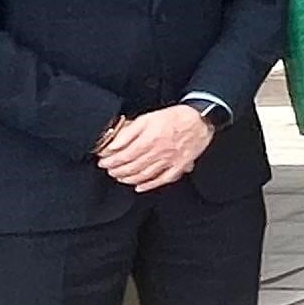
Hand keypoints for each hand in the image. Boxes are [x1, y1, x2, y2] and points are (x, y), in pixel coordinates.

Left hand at [98, 106, 212, 191]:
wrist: (200, 120)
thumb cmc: (175, 117)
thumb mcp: (148, 118)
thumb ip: (129, 132)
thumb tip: (113, 144)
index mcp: (149, 140)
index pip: (123, 156)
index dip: (110, 161)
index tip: (103, 161)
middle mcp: (158, 153)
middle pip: (131, 167)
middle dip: (116, 170)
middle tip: (109, 170)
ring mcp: (169, 161)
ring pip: (144, 175)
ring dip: (128, 179)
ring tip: (120, 177)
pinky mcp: (179, 166)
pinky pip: (162, 180)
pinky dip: (149, 185)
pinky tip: (140, 187)